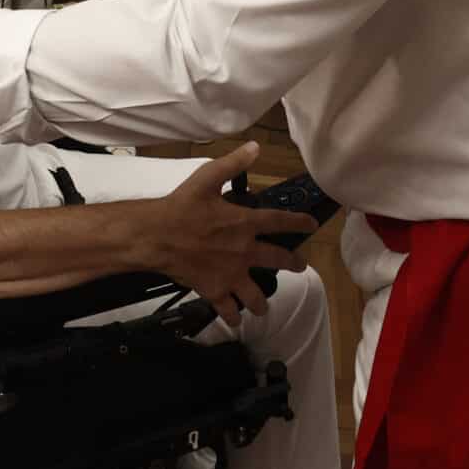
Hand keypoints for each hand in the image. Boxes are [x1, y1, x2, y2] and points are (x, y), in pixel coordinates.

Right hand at [147, 141, 315, 327]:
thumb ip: (233, 163)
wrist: (156, 236)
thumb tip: (255, 147)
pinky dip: (233, 316)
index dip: (299, 221)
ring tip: (263, 306)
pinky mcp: (214, 290)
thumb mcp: (207, 177)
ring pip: (256, 294)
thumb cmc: (181, 206)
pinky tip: (236, 320)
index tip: (312, 224)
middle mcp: (244, 252)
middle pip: (279, 260)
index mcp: (244, 223)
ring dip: (261, 301)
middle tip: (300, 266)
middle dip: (293, 263)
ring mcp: (231, 275)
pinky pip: (228, 309)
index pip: (280, 221)